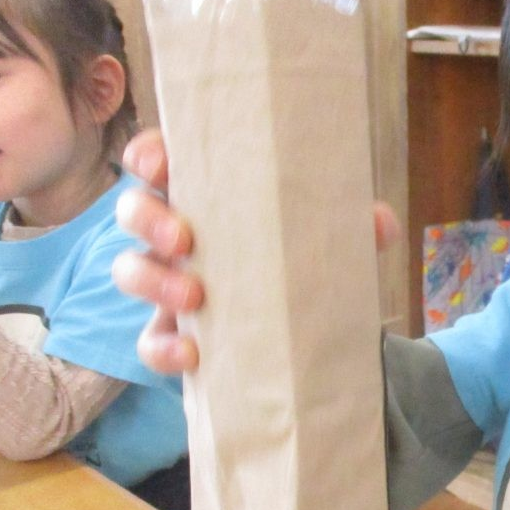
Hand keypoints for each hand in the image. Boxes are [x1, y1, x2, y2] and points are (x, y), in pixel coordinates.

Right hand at [111, 129, 399, 374]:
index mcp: (210, 196)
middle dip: (148, 220)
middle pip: (134, 211)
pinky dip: (163, 348)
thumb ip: (355, 227)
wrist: (313, 328)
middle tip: (185, 239)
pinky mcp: (176, 333)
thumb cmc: (308, 260)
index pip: (161, 161)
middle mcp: (180, 234)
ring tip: (195, 296)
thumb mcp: (334, 238)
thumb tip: (380, 223)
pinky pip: (151, 340)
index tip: (158, 165)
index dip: (149, 155)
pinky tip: (192, 354)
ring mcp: (170, 283)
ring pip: (130, 270)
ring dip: (151, 280)